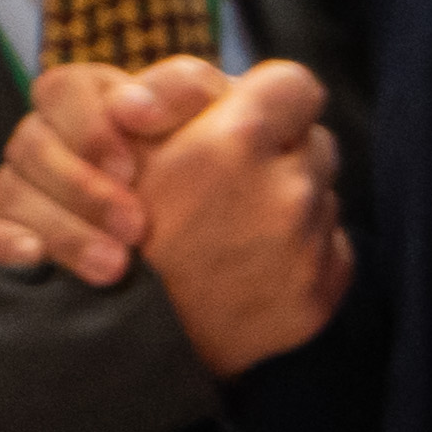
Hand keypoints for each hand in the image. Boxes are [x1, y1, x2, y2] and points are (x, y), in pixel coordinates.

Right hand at [0, 55, 204, 283]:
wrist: (224, 210)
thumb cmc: (220, 147)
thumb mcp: (217, 109)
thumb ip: (183, 89)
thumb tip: (130, 107)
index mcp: (91, 95)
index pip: (61, 90)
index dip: (88, 128)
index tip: (131, 169)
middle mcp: (50, 134)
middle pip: (31, 145)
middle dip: (82, 190)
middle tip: (136, 228)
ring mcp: (25, 181)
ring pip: (9, 192)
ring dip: (62, 229)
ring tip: (115, 265)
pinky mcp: (12, 227)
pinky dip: (3, 242)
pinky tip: (36, 257)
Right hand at [127, 59, 349, 379]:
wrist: (114, 346)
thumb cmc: (102, 229)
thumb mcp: (120, 140)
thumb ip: (176, 96)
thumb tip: (225, 86)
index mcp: (235, 140)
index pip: (291, 85)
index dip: (264, 96)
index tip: (241, 120)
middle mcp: (287, 191)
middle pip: (311, 140)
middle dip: (273, 152)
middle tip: (223, 178)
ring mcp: (309, 247)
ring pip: (320, 194)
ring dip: (284, 200)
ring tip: (227, 226)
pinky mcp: (319, 296)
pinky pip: (329, 248)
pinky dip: (297, 251)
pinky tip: (245, 264)